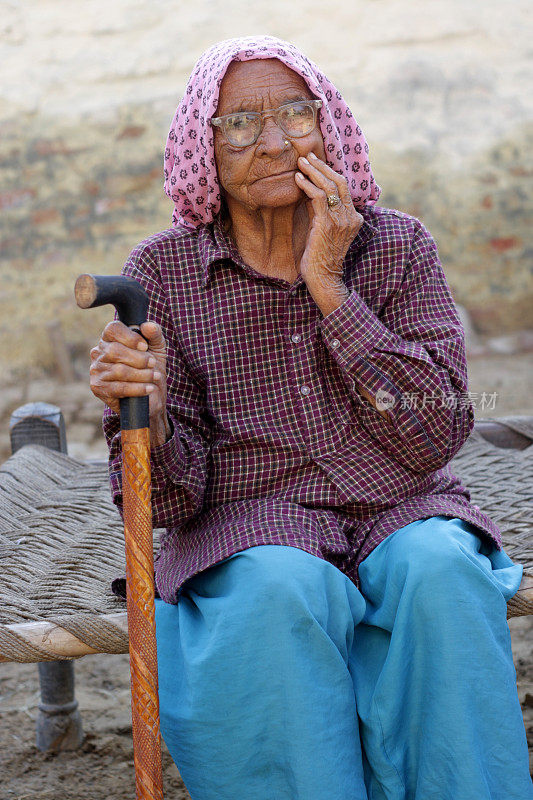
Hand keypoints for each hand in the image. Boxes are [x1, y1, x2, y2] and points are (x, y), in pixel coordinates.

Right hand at [90, 320, 170, 445]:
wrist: (153, 395)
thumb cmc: (151, 368)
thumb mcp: (158, 348)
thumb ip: (155, 334)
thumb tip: (148, 326)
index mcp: (110, 339)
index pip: (112, 329)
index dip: (130, 337)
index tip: (145, 346)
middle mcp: (99, 353)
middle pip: (115, 350)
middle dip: (139, 359)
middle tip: (152, 364)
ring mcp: (96, 370)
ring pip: (119, 370)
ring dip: (142, 374)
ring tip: (154, 377)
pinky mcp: (98, 388)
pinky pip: (119, 387)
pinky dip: (138, 388)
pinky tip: (149, 388)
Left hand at [294, 153, 363, 310]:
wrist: (323, 278)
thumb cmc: (320, 257)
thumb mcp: (324, 230)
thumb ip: (322, 212)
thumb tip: (310, 192)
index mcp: (354, 218)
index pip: (343, 188)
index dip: (329, 172)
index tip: (315, 163)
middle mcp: (350, 216)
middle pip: (339, 181)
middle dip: (322, 166)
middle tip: (307, 156)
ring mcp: (340, 220)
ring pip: (329, 185)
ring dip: (313, 171)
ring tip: (300, 162)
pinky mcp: (327, 224)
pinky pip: (318, 197)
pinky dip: (307, 185)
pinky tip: (297, 178)